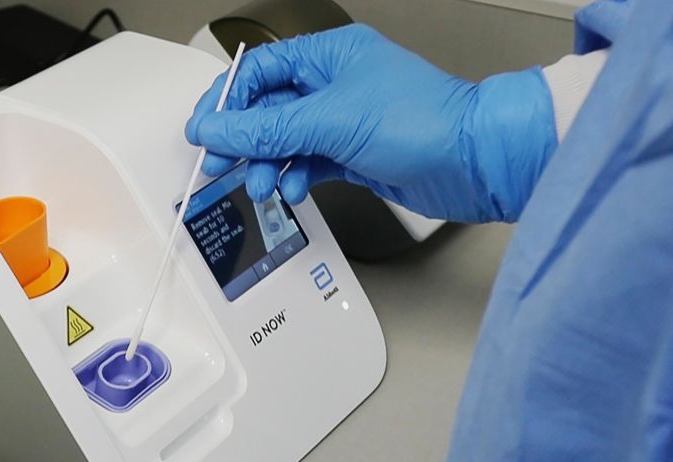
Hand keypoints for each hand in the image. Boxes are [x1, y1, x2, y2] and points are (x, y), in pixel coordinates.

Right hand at [185, 25, 556, 222]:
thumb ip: (266, 130)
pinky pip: (308, 164)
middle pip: (267, 110)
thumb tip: (217, 130)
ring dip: (267, 165)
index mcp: (329, 55)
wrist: (475, 162)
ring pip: (285, 141)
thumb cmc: (424, 121)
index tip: (205, 131)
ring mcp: (344, 121)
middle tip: (221, 165)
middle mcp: (335, 84)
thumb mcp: (330, 121)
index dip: (227, 102)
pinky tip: (294, 188)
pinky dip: (296, 177)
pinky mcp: (354, 155)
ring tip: (260, 184)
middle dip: (243, 140)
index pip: (259, 72)